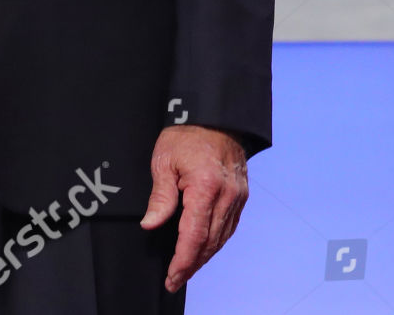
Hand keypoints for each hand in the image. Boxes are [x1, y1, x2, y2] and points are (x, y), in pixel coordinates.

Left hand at [140, 124, 248, 292]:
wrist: (215, 114)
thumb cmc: (186, 133)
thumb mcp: (164, 160)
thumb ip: (160, 195)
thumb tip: (151, 224)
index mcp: (206, 186)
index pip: (194, 236)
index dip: (182, 261)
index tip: (171, 277)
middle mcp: (227, 194)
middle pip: (210, 241)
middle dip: (192, 264)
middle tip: (175, 280)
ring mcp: (238, 194)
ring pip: (222, 236)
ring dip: (205, 255)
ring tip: (187, 268)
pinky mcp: (242, 192)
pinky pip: (231, 224)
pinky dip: (218, 240)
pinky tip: (206, 247)